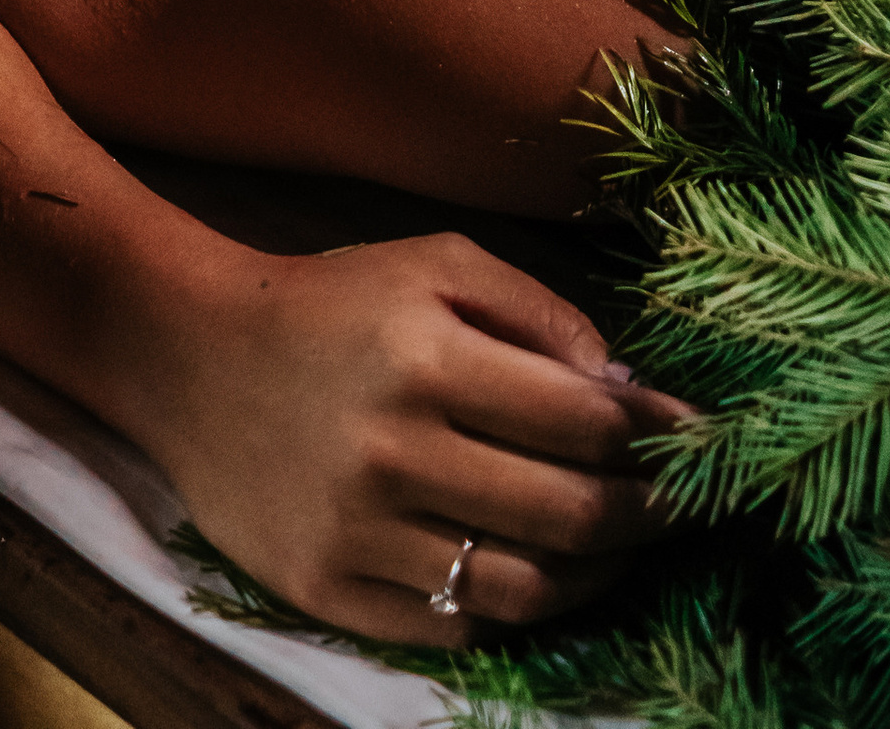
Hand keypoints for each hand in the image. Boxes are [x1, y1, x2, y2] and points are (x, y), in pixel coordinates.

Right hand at [135, 230, 690, 645]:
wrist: (186, 354)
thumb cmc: (327, 302)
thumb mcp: (431, 262)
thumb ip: (535, 310)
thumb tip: (625, 390)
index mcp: (423, 355)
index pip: (583, 423)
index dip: (658, 438)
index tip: (703, 441)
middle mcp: (393, 449)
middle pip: (567, 514)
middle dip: (648, 515)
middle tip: (682, 508)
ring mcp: (357, 530)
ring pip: (522, 589)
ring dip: (596, 577)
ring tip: (621, 553)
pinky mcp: (325, 589)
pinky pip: (453, 628)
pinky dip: (511, 610)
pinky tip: (536, 576)